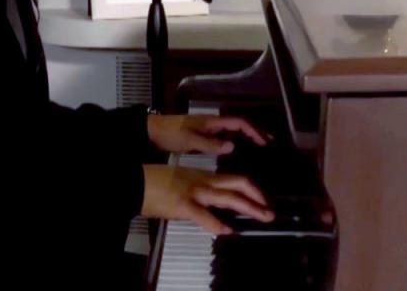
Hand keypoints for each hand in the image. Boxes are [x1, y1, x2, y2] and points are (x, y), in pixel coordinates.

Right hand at [141, 164, 273, 234]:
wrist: (136, 181)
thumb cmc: (155, 181)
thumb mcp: (182, 178)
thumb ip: (198, 186)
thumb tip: (209, 200)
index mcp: (203, 175)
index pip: (234, 179)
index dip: (252, 188)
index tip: (262, 198)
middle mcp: (203, 181)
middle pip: (238, 184)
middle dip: (257, 197)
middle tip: (269, 211)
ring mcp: (195, 192)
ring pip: (228, 197)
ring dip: (249, 208)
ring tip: (262, 217)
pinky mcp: (183, 205)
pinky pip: (203, 215)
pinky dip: (217, 223)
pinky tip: (226, 230)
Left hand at [147, 114, 268, 154]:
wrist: (151, 131)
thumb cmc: (170, 133)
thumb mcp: (189, 140)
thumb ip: (210, 144)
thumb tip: (233, 147)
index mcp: (212, 122)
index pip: (239, 122)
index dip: (253, 131)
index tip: (264, 141)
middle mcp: (213, 123)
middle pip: (239, 124)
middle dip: (255, 132)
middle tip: (269, 143)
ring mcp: (208, 128)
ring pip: (233, 130)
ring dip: (246, 136)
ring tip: (258, 147)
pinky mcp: (203, 135)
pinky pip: (225, 136)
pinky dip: (235, 141)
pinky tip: (237, 151)